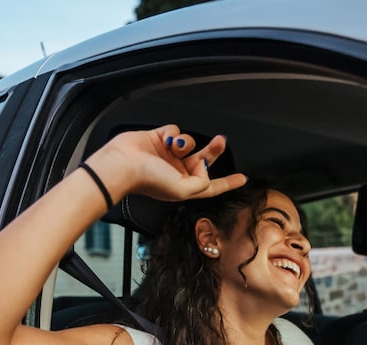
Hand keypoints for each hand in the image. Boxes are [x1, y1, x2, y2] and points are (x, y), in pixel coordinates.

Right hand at [87, 124, 247, 202]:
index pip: (212, 186)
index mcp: (184, 187)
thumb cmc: (148, 180)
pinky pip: (175, 131)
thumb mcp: (183, 190)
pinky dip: (173, 134)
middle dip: (213, 150)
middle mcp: (177, 171)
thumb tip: (205, 169)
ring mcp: (168, 156)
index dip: (228, 183)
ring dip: (186, 143)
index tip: (242, 179)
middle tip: (221, 140)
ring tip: (176, 147)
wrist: (123, 164)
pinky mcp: (159, 140)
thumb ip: (202, 183)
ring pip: (190, 143)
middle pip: (204, 160)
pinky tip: (165, 140)